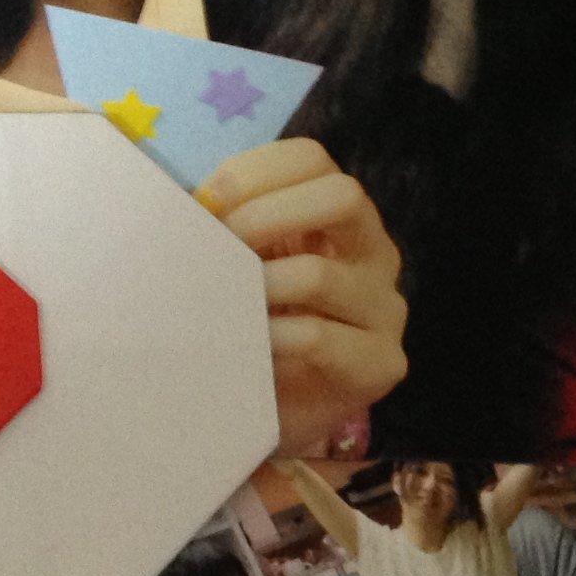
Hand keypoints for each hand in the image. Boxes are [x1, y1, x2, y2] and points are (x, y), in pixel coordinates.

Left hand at [199, 140, 407, 456]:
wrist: (262, 415)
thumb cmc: (247, 330)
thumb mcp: (236, 265)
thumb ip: (225, 228)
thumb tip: (190, 205)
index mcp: (339, 217)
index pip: (312, 159)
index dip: (254, 172)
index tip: (204, 206)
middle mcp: (374, 252)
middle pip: (343, 196)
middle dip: (267, 216)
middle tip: (219, 250)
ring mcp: (385, 308)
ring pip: (321, 274)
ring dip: (257, 287)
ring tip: (222, 308)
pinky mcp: (381, 363)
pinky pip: (320, 339)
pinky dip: (271, 340)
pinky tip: (245, 350)